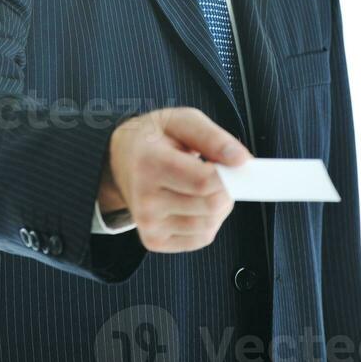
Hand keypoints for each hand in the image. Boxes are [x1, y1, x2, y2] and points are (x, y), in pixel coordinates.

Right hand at [104, 107, 251, 252]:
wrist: (118, 160)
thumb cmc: (152, 138)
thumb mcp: (180, 121)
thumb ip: (213, 137)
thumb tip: (242, 160)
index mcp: (149, 162)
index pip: (203, 181)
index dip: (227, 174)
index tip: (231, 164)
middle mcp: (144, 198)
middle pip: (211, 205)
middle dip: (226, 189)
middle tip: (216, 172)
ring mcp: (148, 223)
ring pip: (209, 225)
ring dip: (218, 207)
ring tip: (201, 186)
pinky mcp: (153, 241)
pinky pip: (200, 239)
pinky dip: (207, 222)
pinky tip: (193, 202)